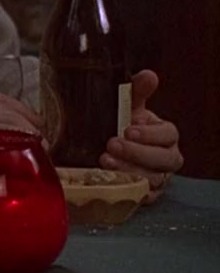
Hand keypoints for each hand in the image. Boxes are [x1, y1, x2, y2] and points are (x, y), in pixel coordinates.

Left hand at [100, 70, 183, 202]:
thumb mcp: (128, 107)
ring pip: (152, 179)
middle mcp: (166, 158)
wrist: (107, 150)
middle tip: (112, 144)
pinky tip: (111, 180)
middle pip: (163, 159)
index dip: (151, 133)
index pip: (168, 134)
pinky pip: (143, 196)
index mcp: (165, 135)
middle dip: (138, 152)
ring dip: (129, 170)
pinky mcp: (146, 195)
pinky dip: (128, 189)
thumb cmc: (122, 126)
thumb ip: (137, 91)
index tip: (129, 128)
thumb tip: (148, 75)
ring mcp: (158, 178)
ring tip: (104, 160)